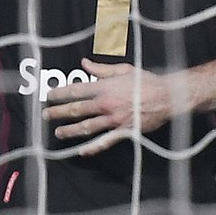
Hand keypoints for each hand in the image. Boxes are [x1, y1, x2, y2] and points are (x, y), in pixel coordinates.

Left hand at [43, 58, 187, 155]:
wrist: (170, 96)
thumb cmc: (147, 81)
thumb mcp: (123, 70)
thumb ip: (101, 69)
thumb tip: (84, 63)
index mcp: (104, 88)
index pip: (76, 91)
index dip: (60, 93)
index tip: (49, 95)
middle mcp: (106, 104)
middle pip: (77, 109)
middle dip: (58, 112)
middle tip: (45, 115)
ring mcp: (114, 119)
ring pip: (87, 126)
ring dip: (70, 130)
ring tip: (58, 133)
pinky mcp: (125, 132)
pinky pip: (106, 141)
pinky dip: (93, 147)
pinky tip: (81, 151)